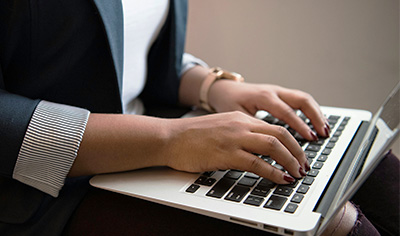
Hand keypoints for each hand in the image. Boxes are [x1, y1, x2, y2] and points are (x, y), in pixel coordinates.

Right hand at [164, 111, 308, 183]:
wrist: (170, 137)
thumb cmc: (192, 136)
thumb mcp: (221, 128)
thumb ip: (241, 134)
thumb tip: (259, 150)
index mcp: (241, 118)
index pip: (276, 127)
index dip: (293, 142)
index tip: (299, 154)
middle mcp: (241, 125)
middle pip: (281, 134)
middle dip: (298, 151)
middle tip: (304, 165)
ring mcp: (234, 139)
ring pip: (273, 146)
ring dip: (290, 161)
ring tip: (298, 173)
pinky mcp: (226, 154)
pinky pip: (257, 163)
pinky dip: (273, 172)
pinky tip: (281, 179)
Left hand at [208, 80, 329, 140]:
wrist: (223, 89)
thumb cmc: (228, 103)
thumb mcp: (237, 117)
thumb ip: (253, 129)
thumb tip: (267, 147)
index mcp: (263, 97)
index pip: (287, 112)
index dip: (300, 126)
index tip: (310, 138)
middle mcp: (273, 91)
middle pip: (302, 100)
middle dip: (315, 117)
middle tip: (323, 134)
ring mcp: (278, 91)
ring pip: (303, 99)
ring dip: (316, 113)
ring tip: (325, 130)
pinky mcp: (280, 94)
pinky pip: (299, 100)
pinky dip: (310, 111)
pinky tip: (316, 123)